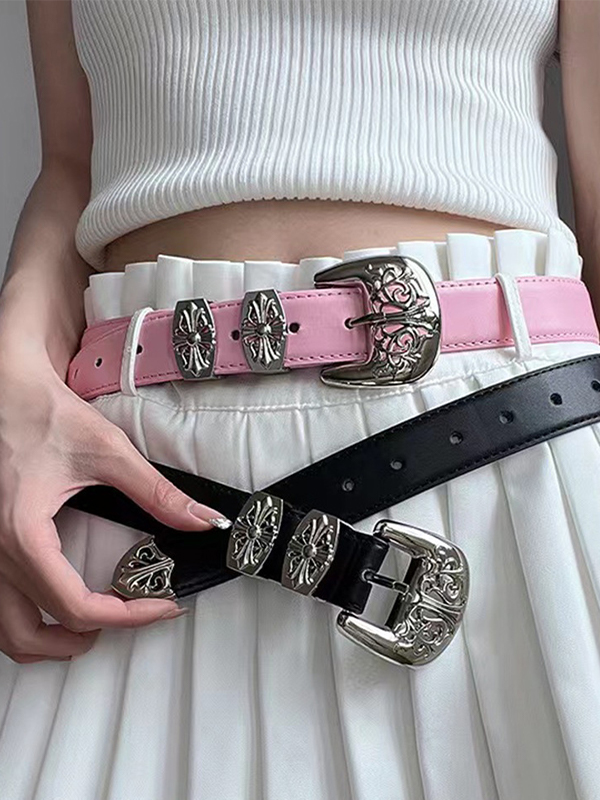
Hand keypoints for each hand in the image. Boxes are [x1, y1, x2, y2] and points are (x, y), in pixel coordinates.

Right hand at [0, 353, 227, 663]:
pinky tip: (56, 605)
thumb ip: (157, 493)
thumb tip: (200, 520)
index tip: (164, 604)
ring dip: (48, 642)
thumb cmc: (45, 414)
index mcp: (24, 535)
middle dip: (90, 636)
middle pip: (36, 632)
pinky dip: (27, 621)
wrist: (6, 391)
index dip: (128, 615)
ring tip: (93, 628)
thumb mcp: (109, 452)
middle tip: (134, 617)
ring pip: (6, 631)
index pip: (76, 606)